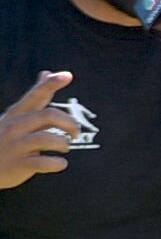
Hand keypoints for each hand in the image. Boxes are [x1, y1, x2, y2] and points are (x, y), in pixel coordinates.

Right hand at [0, 70, 79, 189]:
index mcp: (17, 114)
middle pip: (48, 116)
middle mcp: (16, 127)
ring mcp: (17, 146)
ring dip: (64, 143)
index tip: (67, 75)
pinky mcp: (20, 165)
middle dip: (69, 123)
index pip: (35, 95)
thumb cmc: (6, 139)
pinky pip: (45, 162)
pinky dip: (58, 163)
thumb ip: (35, 98)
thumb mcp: (17, 116)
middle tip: (76, 133)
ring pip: (48, 138)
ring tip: (65, 147)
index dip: (51, 85)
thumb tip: (47, 73)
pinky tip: (60, 163)